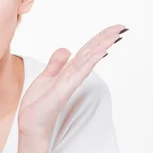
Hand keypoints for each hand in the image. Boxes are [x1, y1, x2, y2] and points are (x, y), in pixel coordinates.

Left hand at [17, 24, 127, 139]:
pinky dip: (90, 61)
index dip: (98, 40)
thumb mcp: (46, 78)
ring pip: (88, 60)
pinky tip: (99, 52)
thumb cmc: (39, 105)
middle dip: (104, 40)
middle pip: (90, 54)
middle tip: (121, 28)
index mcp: (67, 72)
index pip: (85, 52)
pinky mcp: (64, 90)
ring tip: (115, 35)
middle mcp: (71, 76)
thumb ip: (56, 64)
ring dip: (101, 47)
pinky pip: (79, 72)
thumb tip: (67, 49)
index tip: (113, 29)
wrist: (31, 125)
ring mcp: (69, 83)